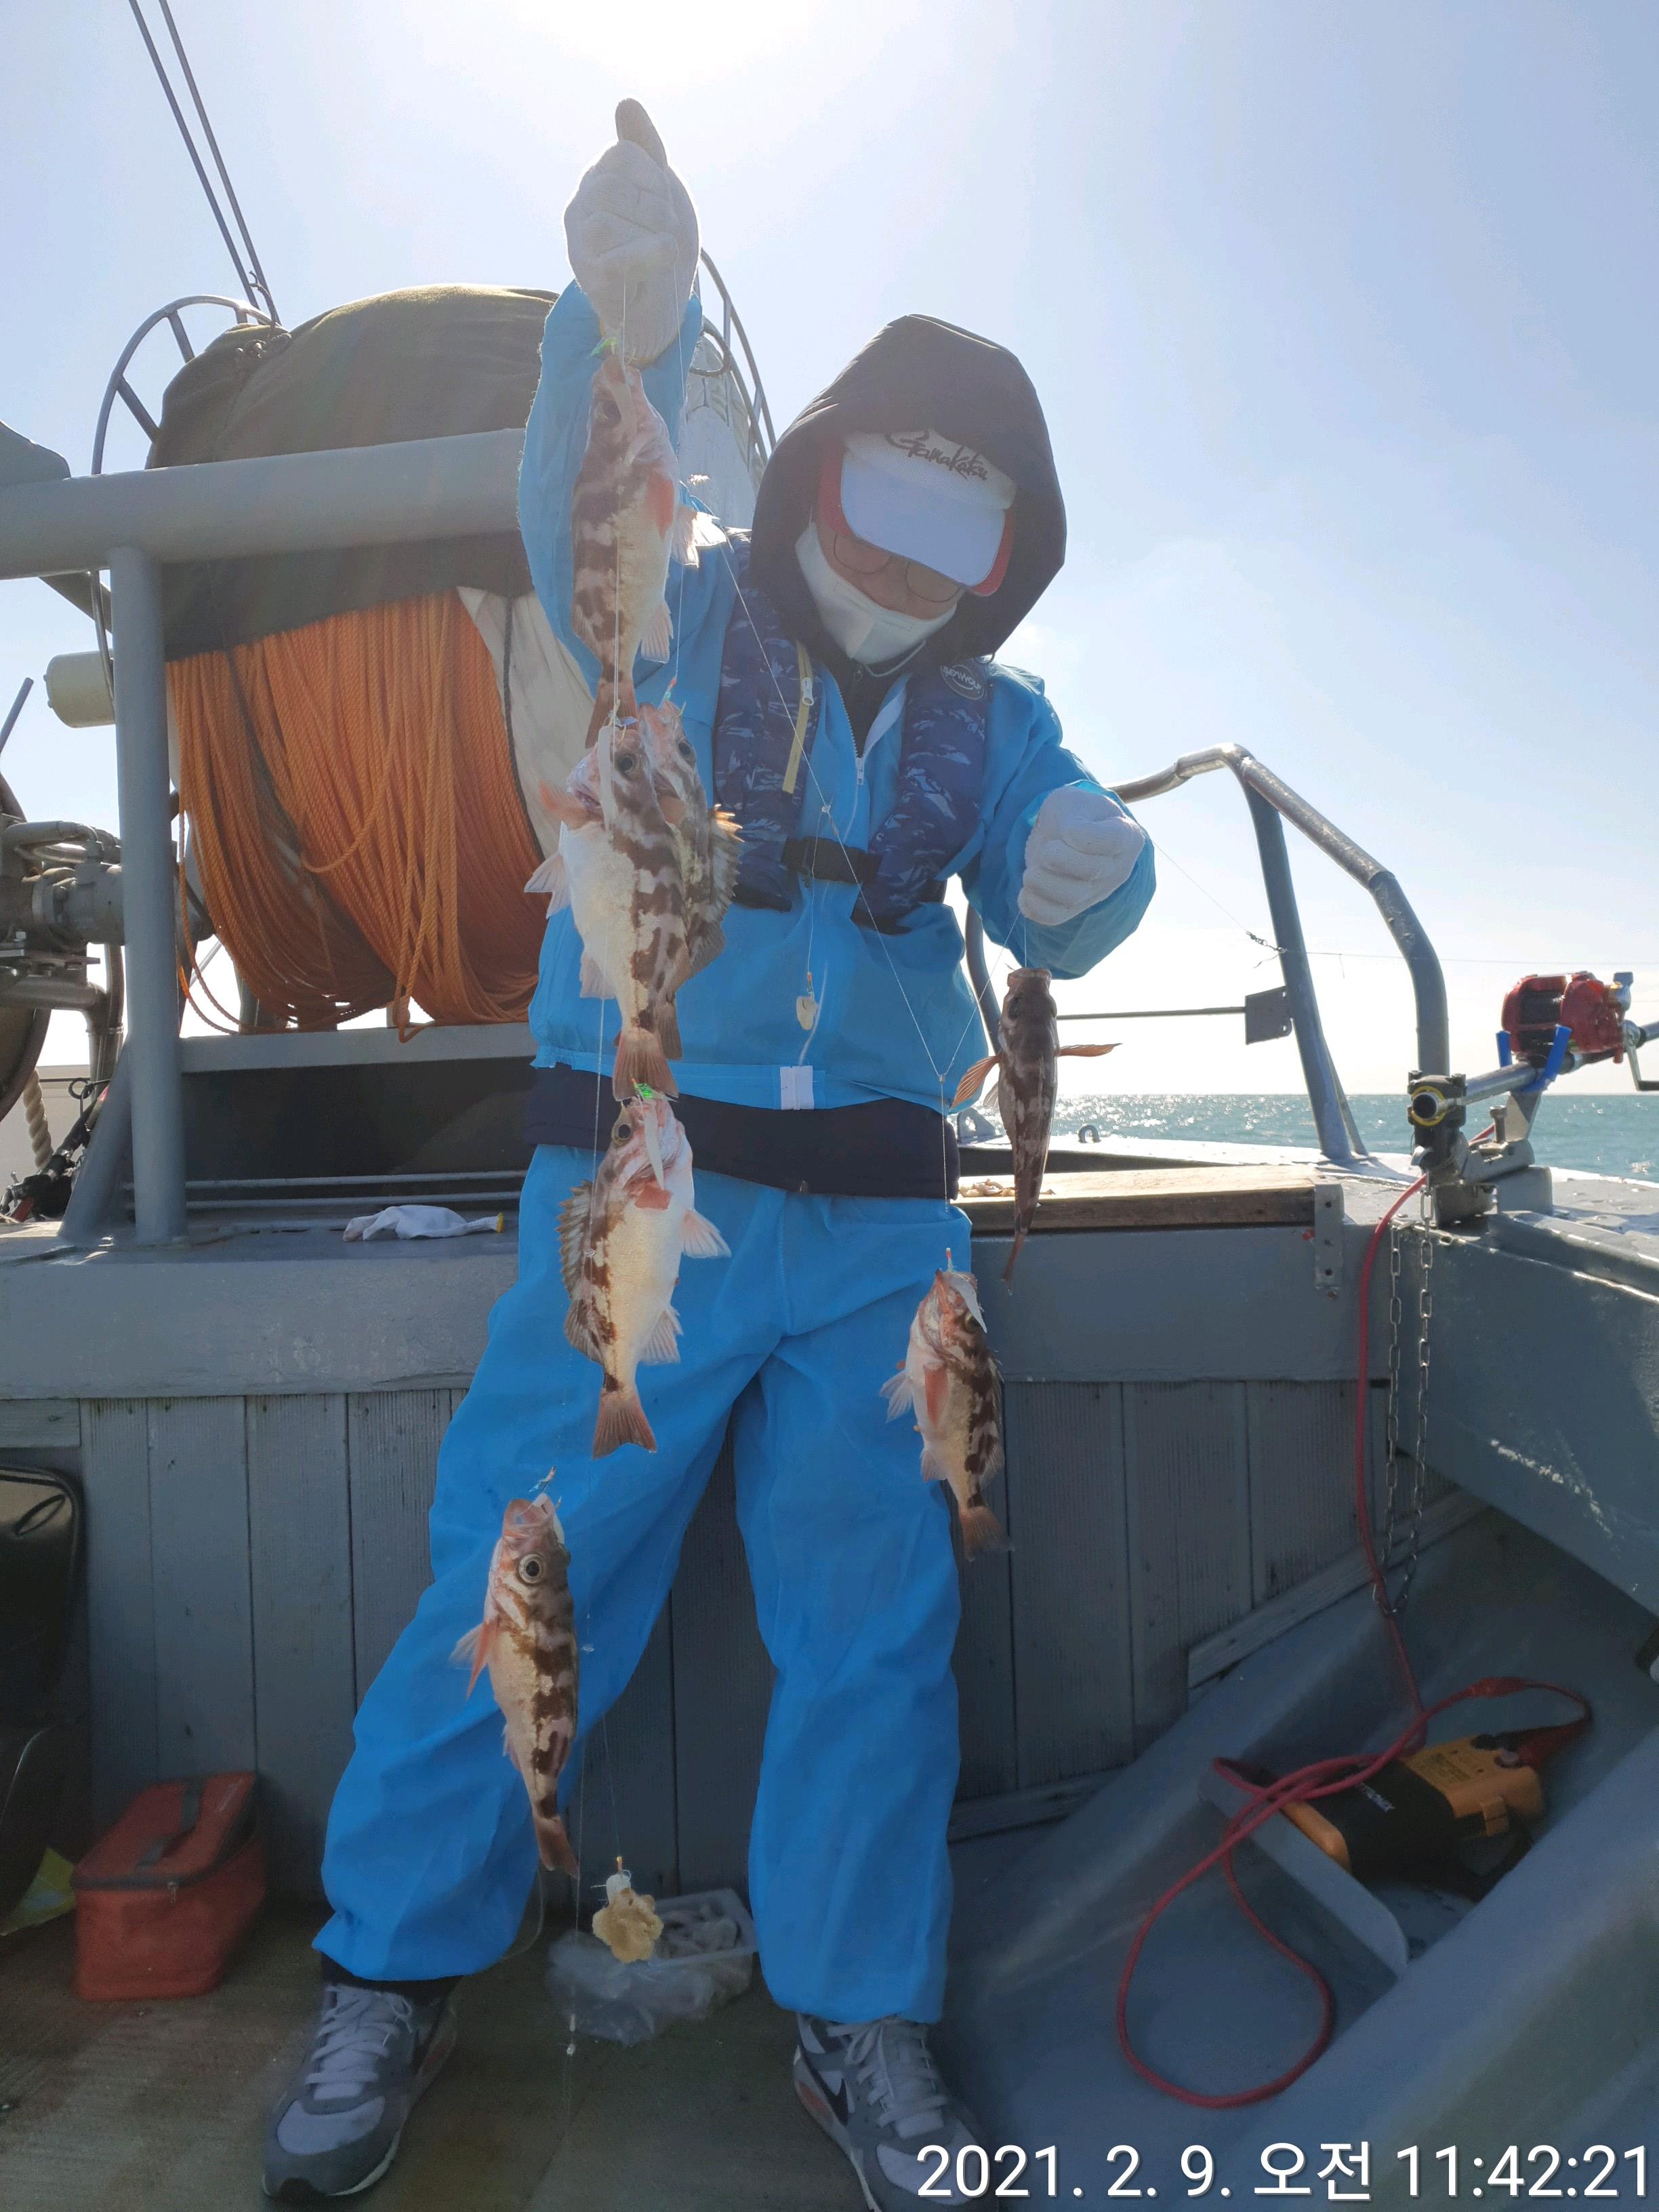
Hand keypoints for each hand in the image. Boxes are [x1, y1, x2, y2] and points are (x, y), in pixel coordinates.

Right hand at [564, 100, 698, 365]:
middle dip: (653, 207)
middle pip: (612, 188)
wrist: (659, 302)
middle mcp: (580, 208)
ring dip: (649, 234)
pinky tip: (664, 255)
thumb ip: (645, 147)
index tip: (664, 200)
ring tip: (665, 248)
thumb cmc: (655, 240)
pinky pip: (614, 262)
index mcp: (597, 179)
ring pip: (606, 224)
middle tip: (668, 227)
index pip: (625, 156)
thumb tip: (627, 102)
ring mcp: (580, 245)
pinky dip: (646, 258)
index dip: (654, 176)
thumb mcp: (657, 187)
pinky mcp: (591, 279)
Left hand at [1017, 786, 1146, 927]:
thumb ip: (1072, 814)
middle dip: (1059, 859)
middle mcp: (1117, 868)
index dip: (1086, 837)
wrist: (1066, 834)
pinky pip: (1055, 917)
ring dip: (1042, 883)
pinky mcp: (1075, 908)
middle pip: (1092, 871)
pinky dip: (1034, 907)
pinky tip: (1025, 893)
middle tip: (1046, 850)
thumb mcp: (1072, 800)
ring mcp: (1097, 891)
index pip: (1114, 840)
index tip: (1068, 830)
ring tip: (1031, 871)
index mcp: (1125, 835)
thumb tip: (1070, 838)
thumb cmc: (1074, 814)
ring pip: (1072, 897)